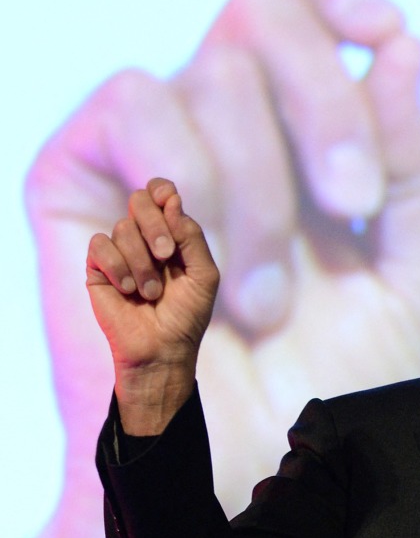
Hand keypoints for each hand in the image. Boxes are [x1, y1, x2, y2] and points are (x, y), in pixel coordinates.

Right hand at [26, 0, 419, 501]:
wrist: (242, 482)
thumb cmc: (328, 390)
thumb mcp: (411, 281)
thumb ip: (416, 171)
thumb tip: (398, 49)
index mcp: (300, 139)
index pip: (300, 2)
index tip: (386, 34)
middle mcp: (226, 128)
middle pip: (264, 7)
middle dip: (328, 104)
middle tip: (351, 203)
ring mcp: (153, 151)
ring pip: (215, 74)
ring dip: (262, 198)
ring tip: (264, 307)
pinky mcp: (81, 180)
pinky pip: (137, 106)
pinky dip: (191, 186)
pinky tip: (201, 274)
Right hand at [87, 178, 217, 433]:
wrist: (162, 347)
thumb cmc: (187, 315)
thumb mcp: (204, 275)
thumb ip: (192, 237)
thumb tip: (172, 202)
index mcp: (172, 235)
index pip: (161, 194)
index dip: (162, 190)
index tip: (170, 202)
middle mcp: (145, 238)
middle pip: (139, 200)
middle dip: (154, 224)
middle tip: (166, 254)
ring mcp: (120, 251)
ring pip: (123, 227)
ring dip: (141, 261)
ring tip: (151, 292)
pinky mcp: (98, 268)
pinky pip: (101, 245)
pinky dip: (118, 267)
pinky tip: (128, 290)